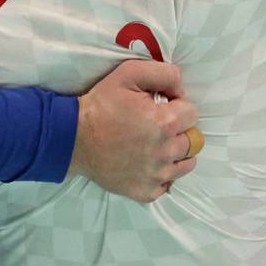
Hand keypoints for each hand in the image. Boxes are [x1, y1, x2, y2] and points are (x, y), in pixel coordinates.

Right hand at [72, 60, 200, 202]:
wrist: (73, 139)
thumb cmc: (101, 105)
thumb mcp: (129, 73)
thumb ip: (164, 74)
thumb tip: (182, 90)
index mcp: (165, 123)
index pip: (193, 113)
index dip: (178, 106)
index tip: (160, 107)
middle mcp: (165, 152)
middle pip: (192, 141)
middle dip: (178, 130)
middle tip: (155, 127)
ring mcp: (156, 176)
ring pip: (185, 164)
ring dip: (175, 153)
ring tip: (153, 145)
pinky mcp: (145, 192)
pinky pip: (167, 184)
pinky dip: (161, 175)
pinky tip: (146, 163)